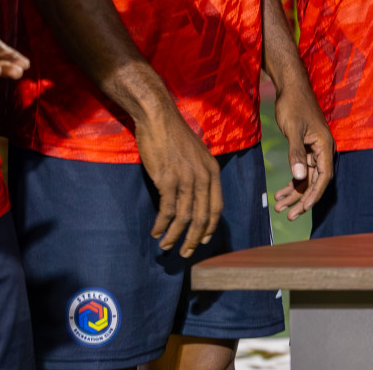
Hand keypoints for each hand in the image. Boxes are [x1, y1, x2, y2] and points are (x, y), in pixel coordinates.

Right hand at [135, 103, 222, 257]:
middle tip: (185, 253)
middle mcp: (203, 177)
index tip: (203, 240)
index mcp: (212, 171)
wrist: (159, 119)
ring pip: (184, 217)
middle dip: (193, 239)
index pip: (217, 207)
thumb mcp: (197, 154)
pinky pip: (166, 210)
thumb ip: (199, 174)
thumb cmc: (175, 136)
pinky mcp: (167, 180)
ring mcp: (186, 179)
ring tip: (165, 246)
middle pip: (202, 217)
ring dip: (175, 236)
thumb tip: (196, 196)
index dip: (210, 227)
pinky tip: (156, 231)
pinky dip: (161, 225)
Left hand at [272, 84, 334, 219]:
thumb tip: (298, 177)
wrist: (292, 88)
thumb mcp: (293, 129)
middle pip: (315, 181)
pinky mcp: (305, 149)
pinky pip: (301, 170)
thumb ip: (296, 153)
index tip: (302, 209)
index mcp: (325, 146)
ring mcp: (314, 151)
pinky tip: (279, 194)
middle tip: (289, 216)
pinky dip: (291, 182)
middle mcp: (322, 151)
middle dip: (302, 199)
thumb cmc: (293, 106)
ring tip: (279, 207)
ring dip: (294, 193)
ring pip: (306, 178)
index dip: (314, 194)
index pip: (323, 177)